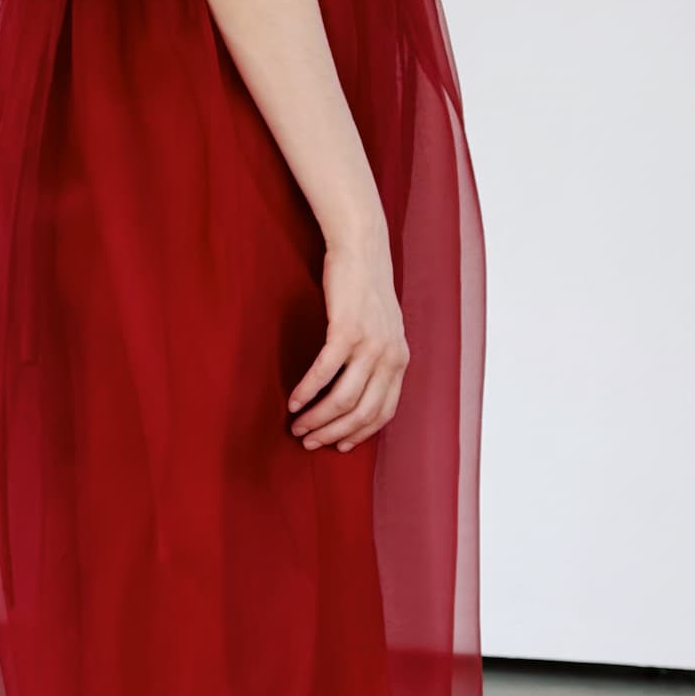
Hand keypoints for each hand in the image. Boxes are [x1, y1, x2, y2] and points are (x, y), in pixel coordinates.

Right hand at [286, 235, 409, 452]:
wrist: (363, 250)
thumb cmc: (366, 290)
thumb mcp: (384, 329)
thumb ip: (378, 359)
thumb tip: (360, 390)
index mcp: (400, 361)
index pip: (383, 413)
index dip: (359, 434)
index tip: (338, 445)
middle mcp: (390, 357)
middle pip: (361, 412)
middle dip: (332, 433)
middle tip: (308, 441)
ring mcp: (370, 345)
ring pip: (342, 398)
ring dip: (316, 418)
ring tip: (297, 425)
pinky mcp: (347, 331)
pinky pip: (324, 372)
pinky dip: (306, 391)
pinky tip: (294, 401)